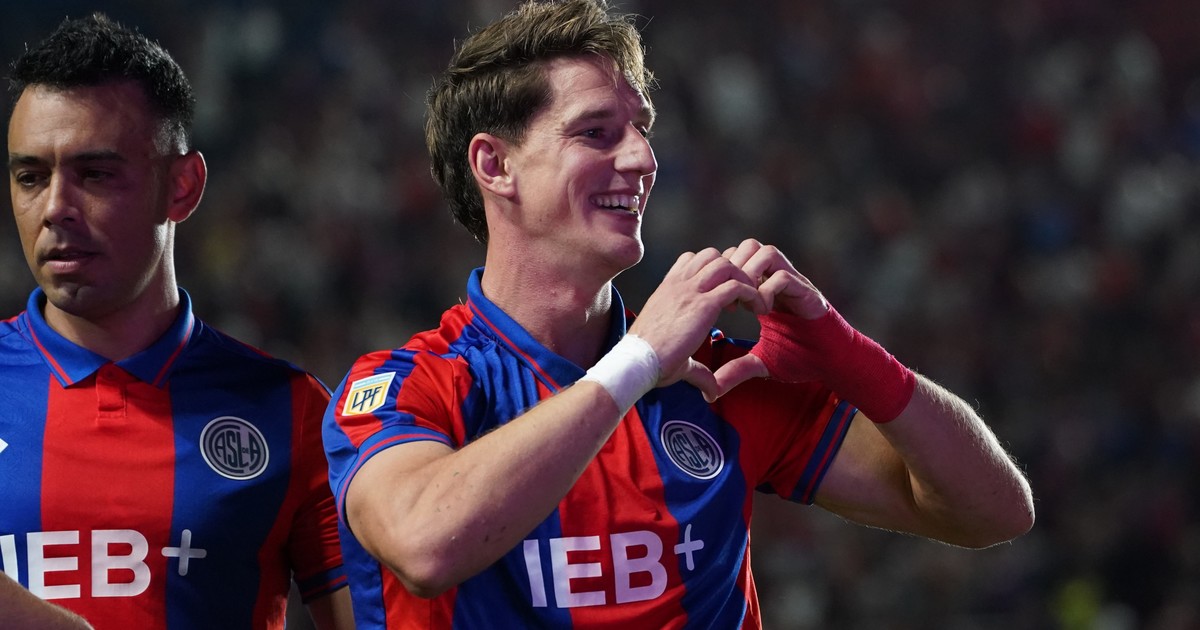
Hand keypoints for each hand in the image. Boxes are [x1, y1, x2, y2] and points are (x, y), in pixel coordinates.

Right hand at [628, 248, 764, 399]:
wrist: (636, 362)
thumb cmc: (649, 361)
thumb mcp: (675, 355)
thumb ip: (697, 369)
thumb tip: (712, 392)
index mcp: (668, 290)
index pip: (692, 260)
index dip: (712, 271)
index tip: (723, 296)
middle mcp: (679, 285)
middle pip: (713, 255)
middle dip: (732, 271)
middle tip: (741, 298)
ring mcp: (690, 292)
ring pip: (726, 264)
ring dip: (743, 279)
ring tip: (750, 302)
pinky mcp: (703, 305)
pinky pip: (735, 286)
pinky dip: (751, 293)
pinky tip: (755, 310)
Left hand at [708, 239, 915, 419]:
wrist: (833, 365)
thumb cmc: (801, 359)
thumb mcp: (760, 363)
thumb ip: (736, 370)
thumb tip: (711, 390)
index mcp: (764, 290)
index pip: (737, 260)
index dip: (724, 278)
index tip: (719, 305)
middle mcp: (778, 281)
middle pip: (748, 247)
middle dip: (734, 271)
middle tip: (731, 302)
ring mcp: (795, 284)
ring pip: (766, 252)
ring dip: (750, 275)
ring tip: (747, 305)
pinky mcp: (808, 293)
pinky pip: (784, 276)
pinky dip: (768, 290)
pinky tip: (763, 313)